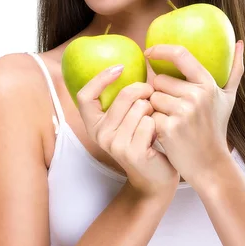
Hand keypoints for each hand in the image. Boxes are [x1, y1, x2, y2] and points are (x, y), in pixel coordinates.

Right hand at [76, 66, 179, 201]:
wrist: (155, 179)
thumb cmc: (143, 142)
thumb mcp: (126, 121)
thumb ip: (122, 101)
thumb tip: (124, 66)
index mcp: (93, 125)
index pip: (84, 95)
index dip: (100, 79)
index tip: (120, 67)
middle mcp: (100, 135)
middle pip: (124, 95)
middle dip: (143, 91)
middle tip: (152, 95)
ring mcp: (115, 144)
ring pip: (141, 107)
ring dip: (154, 110)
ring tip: (155, 121)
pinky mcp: (133, 152)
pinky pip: (151, 122)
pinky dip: (159, 124)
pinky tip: (159, 136)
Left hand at [144, 41, 243, 189]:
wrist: (210, 165)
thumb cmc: (216, 128)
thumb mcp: (228, 98)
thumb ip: (235, 70)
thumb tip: (239, 42)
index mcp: (208, 85)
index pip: (180, 55)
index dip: (161, 49)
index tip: (149, 52)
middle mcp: (197, 96)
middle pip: (159, 80)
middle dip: (160, 92)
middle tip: (172, 109)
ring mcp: (183, 112)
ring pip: (151, 97)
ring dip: (155, 108)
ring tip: (171, 121)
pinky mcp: (169, 128)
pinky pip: (149, 114)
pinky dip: (152, 122)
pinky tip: (165, 132)